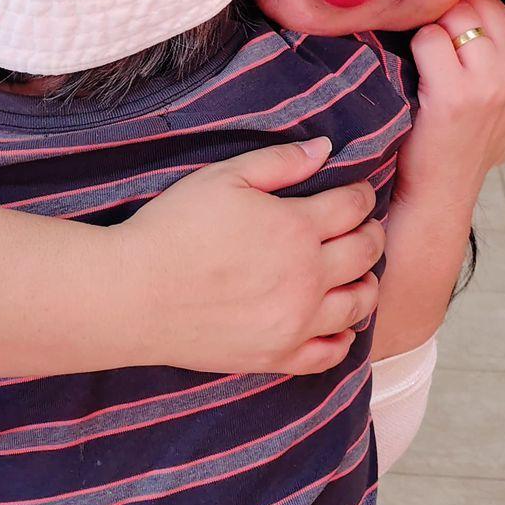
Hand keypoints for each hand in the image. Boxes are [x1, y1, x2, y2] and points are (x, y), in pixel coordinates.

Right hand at [117, 138, 385, 373]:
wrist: (133, 294)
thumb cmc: (173, 228)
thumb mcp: (224, 178)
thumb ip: (280, 161)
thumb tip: (325, 148)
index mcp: (296, 228)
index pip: (353, 207)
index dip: (361, 195)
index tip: (356, 194)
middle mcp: (307, 278)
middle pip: (366, 253)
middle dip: (371, 234)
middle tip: (363, 228)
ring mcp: (295, 322)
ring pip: (359, 304)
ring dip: (367, 283)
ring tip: (357, 274)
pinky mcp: (277, 356)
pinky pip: (330, 354)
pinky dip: (343, 338)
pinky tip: (337, 324)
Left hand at [398, 0, 504, 210]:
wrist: (443, 191)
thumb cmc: (457, 137)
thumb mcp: (495, 92)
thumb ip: (492, 48)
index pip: (493, 2)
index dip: (460, 7)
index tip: (439, 27)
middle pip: (472, 2)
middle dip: (441, 13)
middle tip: (424, 43)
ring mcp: (488, 81)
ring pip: (450, 15)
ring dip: (426, 31)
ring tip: (419, 63)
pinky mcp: (454, 94)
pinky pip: (427, 39)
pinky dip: (411, 49)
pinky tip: (411, 76)